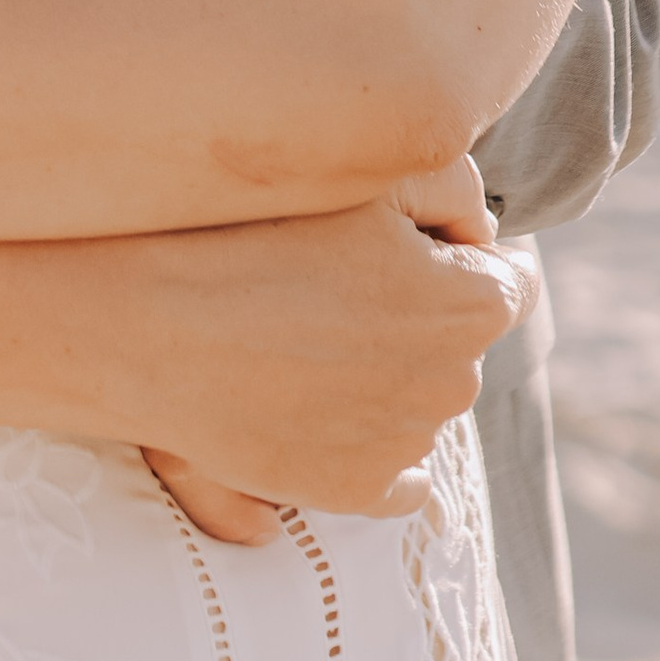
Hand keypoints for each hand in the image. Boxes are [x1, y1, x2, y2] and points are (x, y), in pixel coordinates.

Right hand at [115, 196, 537, 524]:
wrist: (148, 322)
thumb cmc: (252, 228)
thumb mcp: (369, 168)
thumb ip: (455, 184)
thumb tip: (480, 232)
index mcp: (471, 306)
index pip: (511, 280)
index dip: (459, 251)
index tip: (404, 239)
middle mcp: (455, 384)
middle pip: (458, 338)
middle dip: (418, 309)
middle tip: (335, 276)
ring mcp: (405, 446)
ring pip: (420, 398)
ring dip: (386, 368)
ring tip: (303, 329)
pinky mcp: (354, 492)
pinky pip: (398, 474)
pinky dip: (371, 440)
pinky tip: (317, 402)